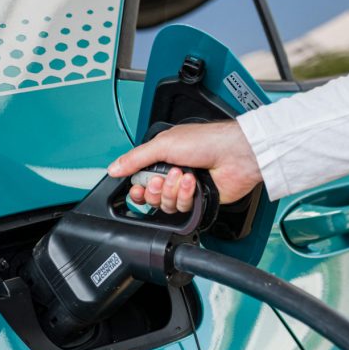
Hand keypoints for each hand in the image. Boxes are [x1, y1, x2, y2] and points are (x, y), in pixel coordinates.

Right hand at [106, 121, 261, 212]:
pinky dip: (186, 195)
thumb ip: (135, 159)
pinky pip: (182, 208)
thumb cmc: (206, 141)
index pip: (139, 179)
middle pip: (150, 196)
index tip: (137, 187)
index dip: (136, 187)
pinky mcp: (198, 200)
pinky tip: (193, 183)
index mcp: (162, 157)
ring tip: (183, 176)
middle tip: (163, 178)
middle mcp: (173, 174)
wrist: (234, 155)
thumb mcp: (162, 144)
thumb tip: (114, 168)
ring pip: (165, 204)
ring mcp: (185, 188)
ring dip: (172, 190)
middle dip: (155, 189)